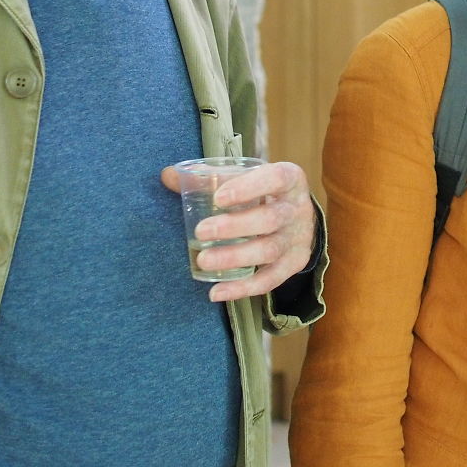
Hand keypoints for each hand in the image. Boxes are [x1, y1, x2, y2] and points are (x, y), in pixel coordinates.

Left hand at [161, 161, 319, 302]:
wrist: (297, 216)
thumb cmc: (265, 192)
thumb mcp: (247, 178)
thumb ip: (210, 177)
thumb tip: (168, 176)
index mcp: (289, 179)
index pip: (275, 178)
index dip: (249, 187)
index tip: (219, 198)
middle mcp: (297, 209)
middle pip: (271, 219)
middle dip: (235, 227)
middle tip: (201, 232)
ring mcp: (298, 239)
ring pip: (269, 250)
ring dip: (235, 257)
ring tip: (203, 261)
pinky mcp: (293, 264)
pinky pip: (270, 280)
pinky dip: (243, 288)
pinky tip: (216, 291)